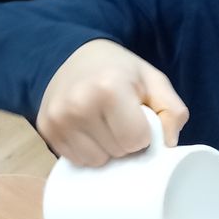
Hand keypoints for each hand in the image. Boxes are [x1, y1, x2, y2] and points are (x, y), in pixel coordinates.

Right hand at [37, 40, 188, 166]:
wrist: (76, 56)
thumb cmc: (120, 71)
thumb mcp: (154, 81)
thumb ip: (172, 111)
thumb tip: (168, 144)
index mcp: (108, 89)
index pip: (136, 140)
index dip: (143, 133)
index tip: (137, 116)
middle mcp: (78, 105)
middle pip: (117, 152)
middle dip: (125, 141)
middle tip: (119, 118)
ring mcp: (58, 119)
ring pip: (97, 161)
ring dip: (106, 149)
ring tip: (103, 123)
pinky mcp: (46, 129)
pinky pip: (77, 160)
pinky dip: (88, 150)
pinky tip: (88, 129)